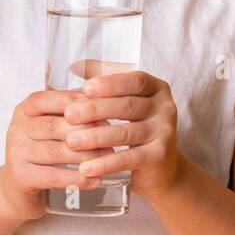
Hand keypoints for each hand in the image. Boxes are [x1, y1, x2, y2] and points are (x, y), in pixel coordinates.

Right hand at [0, 88, 116, 221]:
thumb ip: (71, 113)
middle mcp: (17, 128)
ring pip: (56, 152)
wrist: (19, 185)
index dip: (73, 104)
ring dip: (85, 156)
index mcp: (25, 110)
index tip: (99, 110)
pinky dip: (76, 178)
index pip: (47, 99)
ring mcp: (16, 153)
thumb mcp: (51, 125)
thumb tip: (103, 105)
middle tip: (111, 138)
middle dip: (86, 132)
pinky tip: (94, 180)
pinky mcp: (20, 176)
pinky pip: (53, 176)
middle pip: (54, 126)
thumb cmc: (42, 149)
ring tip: (107, 160)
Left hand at [61, 70, 179, 200]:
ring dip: (95, 137)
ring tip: (71, 141)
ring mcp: (166, 133)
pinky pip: (128, 159)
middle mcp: (165, 108)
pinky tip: (86, 167)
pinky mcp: (159, 157)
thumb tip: (75, 65)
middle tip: (69, 115)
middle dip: (95, 110)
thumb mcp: (125, 103)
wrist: (160, 169)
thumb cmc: (136, 129)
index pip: (135, 81)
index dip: (110, 83)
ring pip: (125, 132)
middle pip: (128, 105)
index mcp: (157, 88)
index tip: (86, 88)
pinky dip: (105, 163)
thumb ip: (106, 83)